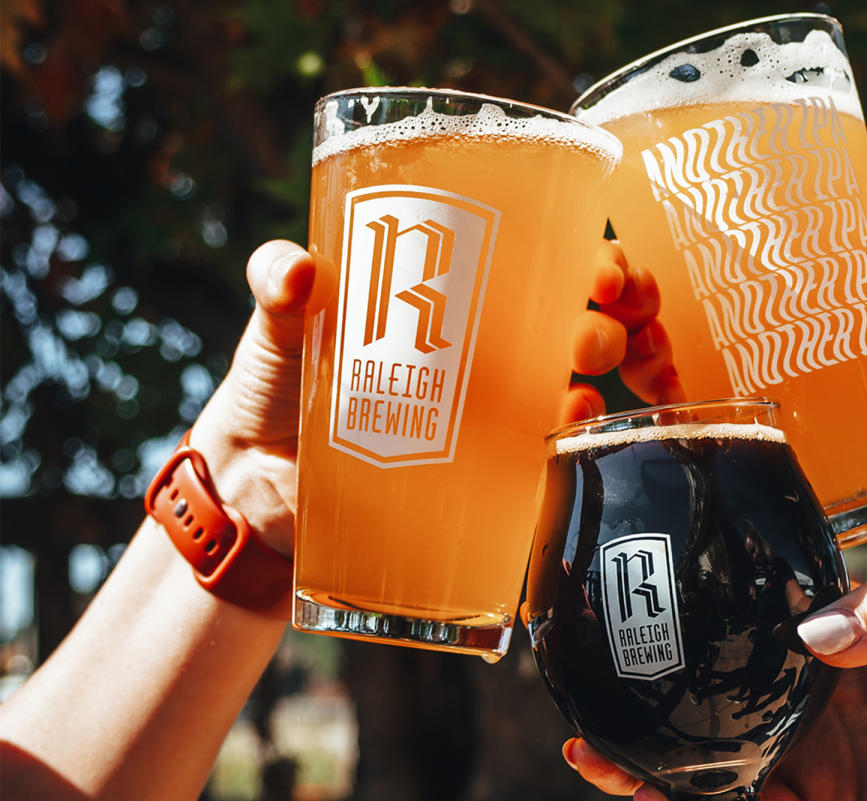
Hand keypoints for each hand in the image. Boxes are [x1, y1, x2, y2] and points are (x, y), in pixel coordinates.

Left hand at [189, 238, 676, 555]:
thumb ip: (278, 287)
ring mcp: (487, 408)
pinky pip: (539, 449)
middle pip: (575, 314)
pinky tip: (564, 426)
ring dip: (593, 366)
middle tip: (588, 332)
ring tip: (581, 370)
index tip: (600, 267)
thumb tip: (296, 271)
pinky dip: (564, 435)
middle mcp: (484, 345)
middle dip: (605, 314)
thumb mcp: (276, 324)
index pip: (544, 258)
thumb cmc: (277, 380)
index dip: (591, 258)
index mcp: (450, 294)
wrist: (256, 473)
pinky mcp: (478, 465)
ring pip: (572, 377)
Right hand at [565, 561, 866, 800]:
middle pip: (703, 701)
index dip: (680, 627)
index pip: (734, 630)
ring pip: (710, 766)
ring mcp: (811, 756)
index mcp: (823, 638)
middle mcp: (802, 696)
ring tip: (599, 756)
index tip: (626, 614)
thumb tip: (816, 638)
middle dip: (643, 703)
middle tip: (583, 699)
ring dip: (652, 766)